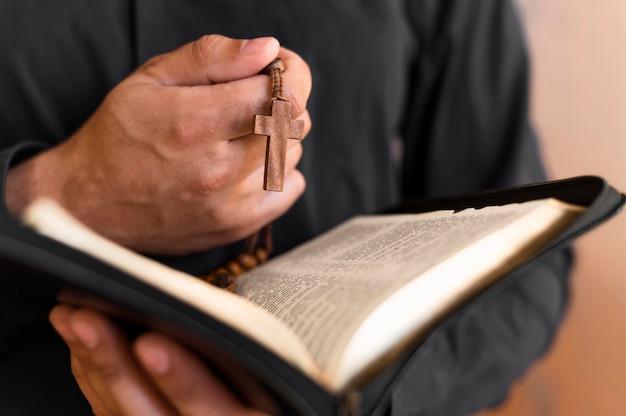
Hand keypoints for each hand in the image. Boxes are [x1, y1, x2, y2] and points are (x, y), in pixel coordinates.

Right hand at [7, 35, 311, 253]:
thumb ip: (213, 56)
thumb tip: (267, 49)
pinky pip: (289, 188)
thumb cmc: (119, 135)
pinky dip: (278, 171)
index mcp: (196, 123)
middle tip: (253, 98)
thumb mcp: (152, 78)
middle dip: (284, 101)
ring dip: (277, 136)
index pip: (281, 94)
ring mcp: (229, 203)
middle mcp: (218, 168)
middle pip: (295, 123)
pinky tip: (247, 164)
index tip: (277, 69)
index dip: (290, 73)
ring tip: (238, 135)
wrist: (90, 203)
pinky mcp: (235, 226)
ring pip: (292, 154)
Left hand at [49, 305, 276, 414]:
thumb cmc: (273, 372)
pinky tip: (80, 347)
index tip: (150, 344)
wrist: (264, 408)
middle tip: (86, 321)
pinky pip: (112, 415)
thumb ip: (230, 335)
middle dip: (115, 366)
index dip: (182, 380)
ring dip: (92, 367)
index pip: (213, 409)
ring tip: (71, 319)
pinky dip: (93, 380)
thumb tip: (175, 300)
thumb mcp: (268, 351)